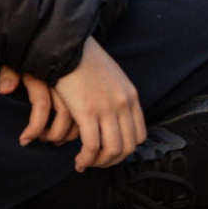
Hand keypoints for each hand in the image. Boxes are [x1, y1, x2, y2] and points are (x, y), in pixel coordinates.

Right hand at [0, 38, 145, 170]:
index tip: (109, 153)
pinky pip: (92, 146)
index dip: (125, 150)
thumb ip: (116, 96)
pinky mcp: (87, 111)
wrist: (68, 44)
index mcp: (131, 96)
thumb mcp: (111, 77)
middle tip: (96, 164)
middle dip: (111, 161)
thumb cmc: (84, 59)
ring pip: (112, 150)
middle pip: (127, 146)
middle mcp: (123, 104)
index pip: (139, 135)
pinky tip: (79, 161)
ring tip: (85, 163)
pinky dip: (87, 159)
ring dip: (99, 163)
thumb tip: (115, 115)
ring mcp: (107, 108)